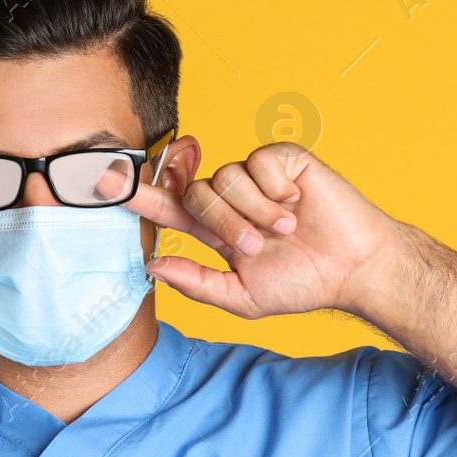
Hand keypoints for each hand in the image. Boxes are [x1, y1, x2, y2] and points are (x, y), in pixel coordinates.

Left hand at [128, 142, 399, 319]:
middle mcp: (231, 199)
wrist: (354, 269)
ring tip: (287, 227)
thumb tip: (150, 266)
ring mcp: (256, 177)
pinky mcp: (282, 159)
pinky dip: (275, 189)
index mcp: (216, 229)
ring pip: (225, 178)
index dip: (138, 195)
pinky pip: (257, 162)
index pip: (168, 207)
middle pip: (194, 193)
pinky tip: (298, 201)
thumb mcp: (242, 297)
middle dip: (222, 223)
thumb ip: (196, 282)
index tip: (102, 182)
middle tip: (256, 246)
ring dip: (253, 210)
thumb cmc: (304, 283)